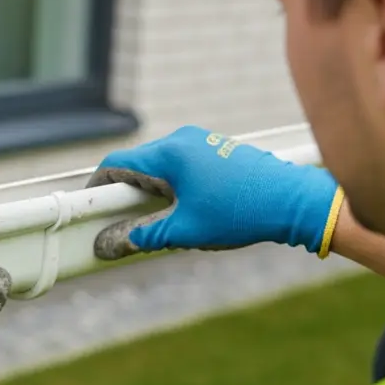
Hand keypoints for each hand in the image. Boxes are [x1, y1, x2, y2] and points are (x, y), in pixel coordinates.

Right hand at [89, 125, 343, 258]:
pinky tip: (182, 209)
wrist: (295, 201)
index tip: (88, 210)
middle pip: (137, 164)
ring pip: (160, 165)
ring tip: (155, 221)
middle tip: (119, 223)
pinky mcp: (217, 150)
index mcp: (170, 153)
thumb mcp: (185, 230)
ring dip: (150, 191)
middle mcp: (183, 139)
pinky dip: (172, 186)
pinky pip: (181, 165)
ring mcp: (202, 142)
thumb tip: (111, 244)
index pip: (116, 165)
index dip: (97, 189)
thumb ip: (143, 236)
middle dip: (124, 195)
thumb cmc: (241, 213)